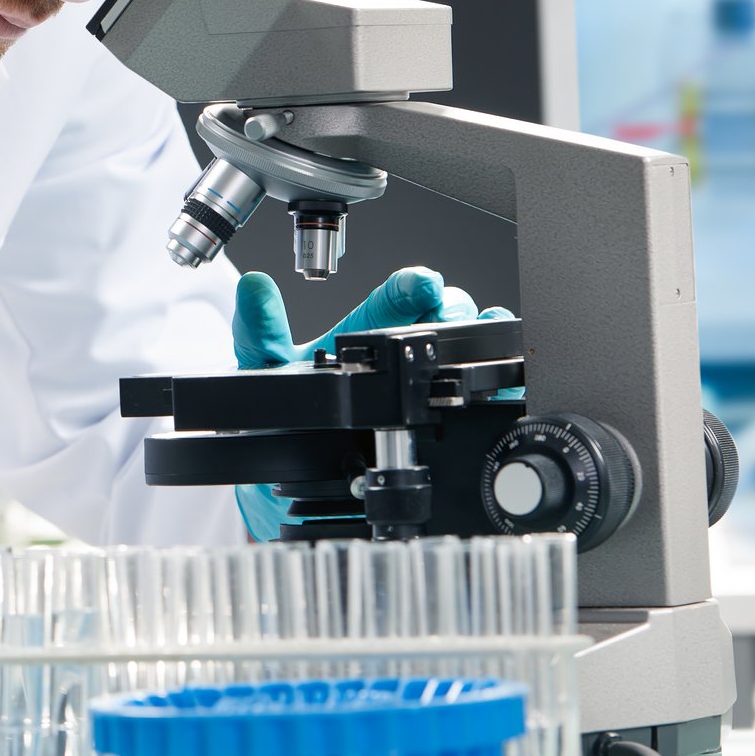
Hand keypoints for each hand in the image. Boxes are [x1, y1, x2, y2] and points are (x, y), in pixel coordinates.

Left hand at [231, 267, 516, 538]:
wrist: (289, 471)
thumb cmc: (281, 414)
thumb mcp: (265, 369)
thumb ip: (259, 330)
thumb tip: (253, 289)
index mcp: (364, 332)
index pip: (395, 298)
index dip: (411, 286)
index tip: (420, 284)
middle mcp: (401, 352)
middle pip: (443, 315)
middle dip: (453, 309)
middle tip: (449, 318)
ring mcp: (423, 385)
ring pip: (466, 349)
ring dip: (476, 339)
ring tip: (475, 340)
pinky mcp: (443, 420)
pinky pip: (480, 394)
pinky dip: (499, 381)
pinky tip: (501, 378)